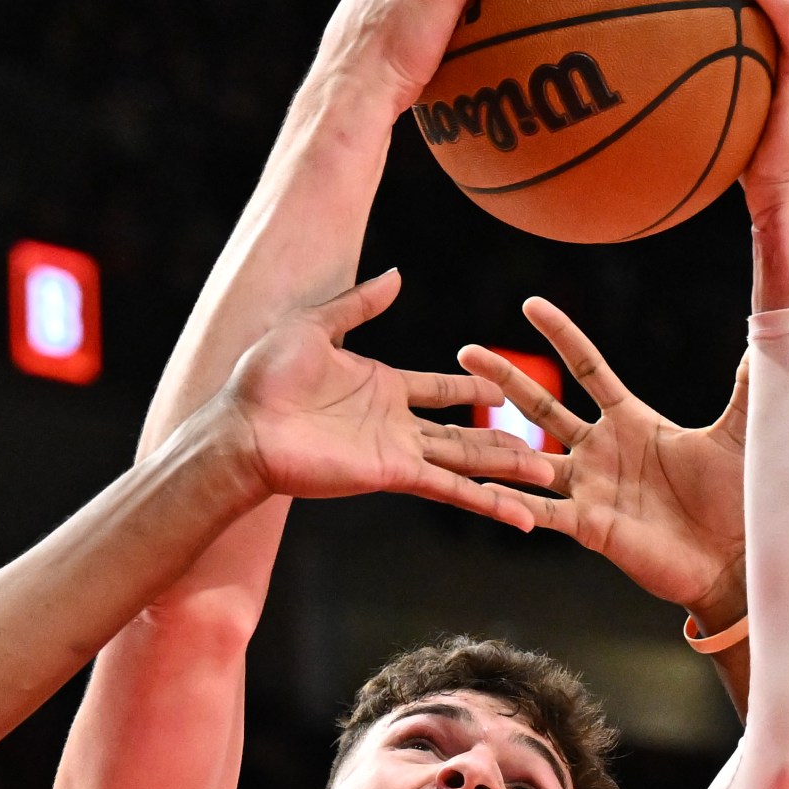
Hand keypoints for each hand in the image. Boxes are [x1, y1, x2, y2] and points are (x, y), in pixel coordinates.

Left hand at [213, 270, 557, 521]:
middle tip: (542, 443)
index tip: (503, 388)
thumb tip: (396, 275)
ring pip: (465, 462)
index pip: (439, 389)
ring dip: (506, 470)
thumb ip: (360, 304)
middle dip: (502, 439)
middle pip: (462, 433)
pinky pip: (449, 488)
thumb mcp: (317, 325)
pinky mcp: (393, 474)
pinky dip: (486, 503)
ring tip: (546, 474)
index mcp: (380, 387)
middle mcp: (394, 424)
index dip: (472, 386)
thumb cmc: (265, 378)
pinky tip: (520, 513)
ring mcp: (397, 452)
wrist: (241, 426)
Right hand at [458, 298, 750, 618]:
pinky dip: (512, 500)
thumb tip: (767, 331)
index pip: (587, 369)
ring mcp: (591, 489)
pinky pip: (542, 510)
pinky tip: (477, 484)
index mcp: (632, 422)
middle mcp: (603, 452)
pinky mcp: (590, 527)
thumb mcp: (741, 430)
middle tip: (466, 351)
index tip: (531, 304)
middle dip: (503, 379)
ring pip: (529, 457)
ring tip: (451, 414)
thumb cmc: (740, 498)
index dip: (560, 336)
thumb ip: (745, 382)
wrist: (737, 559)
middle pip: (542, 406)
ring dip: (493, 437)